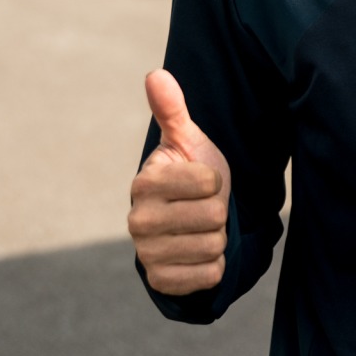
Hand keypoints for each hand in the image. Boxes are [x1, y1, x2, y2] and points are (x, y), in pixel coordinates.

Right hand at [128, 68, 231, 294]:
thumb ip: (172, 109)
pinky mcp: (159, 281)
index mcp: (145, 182)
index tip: (203, 181)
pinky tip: (199, 254)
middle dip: (218, 212)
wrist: (185, 224)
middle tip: (203, 208)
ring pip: (213, 246)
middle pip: (213, 216)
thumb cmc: (191, 175)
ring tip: (200, 228)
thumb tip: (155, 74)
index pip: (210, 183)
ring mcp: (146, 253)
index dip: (216, 182)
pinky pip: (208, 276)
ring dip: (217, 238)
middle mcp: (138, 220)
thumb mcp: (187, 141)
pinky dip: (214, 267)